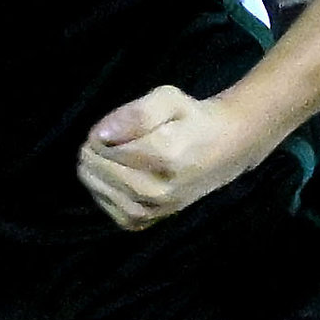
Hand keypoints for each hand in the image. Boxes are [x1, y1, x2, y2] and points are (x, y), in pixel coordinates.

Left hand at [77, 85, 271, 230]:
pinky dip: (104, 194)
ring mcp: (156, 208)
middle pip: (102, 171)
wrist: (225, 148)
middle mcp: (161, 188)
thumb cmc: (192, 119)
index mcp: (166, 154)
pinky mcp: (150, 220)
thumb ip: (135, 113)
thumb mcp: (168, 99)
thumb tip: (100, 135)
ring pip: (103, 191)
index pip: (108, 148)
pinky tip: (111, 179)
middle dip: (94, 154)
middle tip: (102, 142)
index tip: (108, 129)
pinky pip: (112, 210)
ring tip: (103, 159)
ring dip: (94, 174)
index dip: (100, 135)